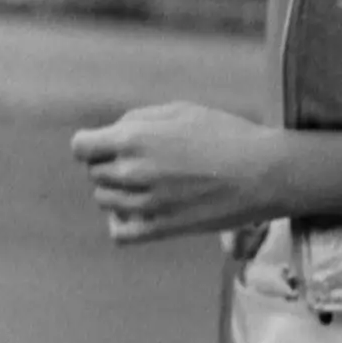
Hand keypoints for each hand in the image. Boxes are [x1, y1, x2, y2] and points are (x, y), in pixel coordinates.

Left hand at [70, 101, 289, 245]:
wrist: (260, 172)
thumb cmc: (224, 133)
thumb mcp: (181, 109)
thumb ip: (139, 119)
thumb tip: (114, 133)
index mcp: (135, 138)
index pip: (81, 147)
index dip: (89, 144)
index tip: (101, 144)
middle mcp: (133, 171)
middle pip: (93, 174)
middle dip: (107, 164)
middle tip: (138, 160)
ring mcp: (145, 203)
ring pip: (104, 201)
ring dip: (116, 191)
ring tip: (144, 182)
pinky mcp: (160, 229)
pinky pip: (119, 233)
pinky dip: (119, 222)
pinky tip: (135, 211)